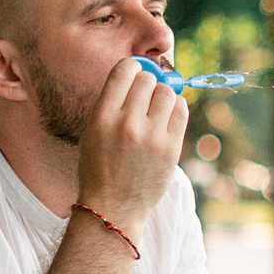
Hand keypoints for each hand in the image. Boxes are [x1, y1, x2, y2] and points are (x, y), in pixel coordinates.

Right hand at [75, 57, 187, 237]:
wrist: (113, 206)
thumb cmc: (100, 166)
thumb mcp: (92, 131)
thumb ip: (111, 103)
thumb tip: (137, 73)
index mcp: (102, 117)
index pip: (123, 71)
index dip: (132, 67)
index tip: (135, 73)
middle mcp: (127, 124)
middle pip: (147, 80)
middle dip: (147, 82)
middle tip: (145, 96)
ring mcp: (151, 137)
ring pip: (167, 92)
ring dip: (163, 94)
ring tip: (156, 108)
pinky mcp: (171, 148)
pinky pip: (181, 110)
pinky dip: (176, 107)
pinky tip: (168, 115)